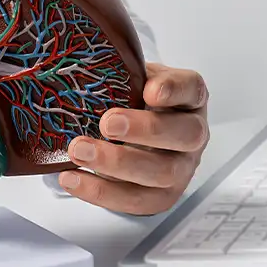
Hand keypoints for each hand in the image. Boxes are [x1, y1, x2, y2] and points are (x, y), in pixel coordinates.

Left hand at [59, 63, 208, 214]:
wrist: (133, 137)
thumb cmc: (134, 104)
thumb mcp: (132, 80)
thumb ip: (120, 73)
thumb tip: (79, 65)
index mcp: (189, 98)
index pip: (192, 89)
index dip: (174, 90)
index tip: (151, 91)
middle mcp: (193, 134)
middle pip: (184, 135)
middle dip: (144, 130)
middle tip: (107, 123)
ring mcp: (182, 168)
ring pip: (162, 173)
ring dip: (117, 164)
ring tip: (79, 151)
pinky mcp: (162, 197)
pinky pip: (136, 201)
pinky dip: (101, 192)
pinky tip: (73, 178)